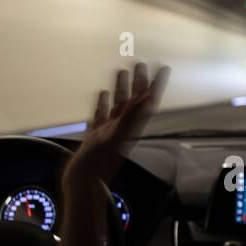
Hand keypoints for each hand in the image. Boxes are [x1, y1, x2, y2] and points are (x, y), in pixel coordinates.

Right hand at [64, 62, 168, 192]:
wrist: (83, 182)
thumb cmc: (98, 162)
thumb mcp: (116, 136)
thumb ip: (131, 116)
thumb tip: (147, 96)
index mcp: (130, 127)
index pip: (146, 101)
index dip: (156, 85)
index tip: (163, 69)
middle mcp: (122, 128)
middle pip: (133, 100)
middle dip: (138, 82)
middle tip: (140, 63)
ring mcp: (108, 132)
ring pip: (118, 106)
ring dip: (121, 89)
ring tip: (121, 71)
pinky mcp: (95, 136)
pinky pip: (101, 116)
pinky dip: (103, 104)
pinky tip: (102, 94)